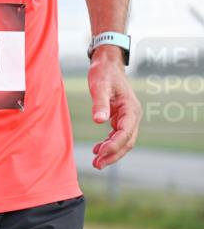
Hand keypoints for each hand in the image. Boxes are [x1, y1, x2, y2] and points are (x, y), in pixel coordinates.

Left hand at [89, 47, 140, 168]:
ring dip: (111, 152)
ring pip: (123, 140)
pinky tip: (97, 149)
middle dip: (113, 154)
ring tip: (96, 161)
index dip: (114, 146)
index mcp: (130, 108)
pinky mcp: (120, 117)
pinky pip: (117, 135)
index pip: (125, 133)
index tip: (100, 154)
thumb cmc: (103, 73)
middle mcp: (132, 115)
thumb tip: (99, 121)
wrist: (107, 64)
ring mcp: (128, 117)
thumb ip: (99, 103)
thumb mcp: (99, 86)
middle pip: (127, 141)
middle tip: (97, 165)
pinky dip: (109, 144)